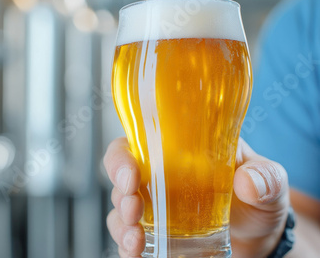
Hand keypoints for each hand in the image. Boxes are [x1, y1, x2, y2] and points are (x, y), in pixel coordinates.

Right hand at [104, 137, 289, 257]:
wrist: (258, 238)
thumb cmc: (258, 199)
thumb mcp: (270, 181)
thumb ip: (266, 177)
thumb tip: (248, 182)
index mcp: (178, 152)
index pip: (138, 143)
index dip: (123, 156)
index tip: (131, 175)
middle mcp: (159, 177)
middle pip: (120, 176)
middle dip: (119, 192)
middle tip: (133, 208)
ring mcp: (155, 208)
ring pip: (119, 210)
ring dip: (121, 224)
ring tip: (136, 239)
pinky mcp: (156, 235)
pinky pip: (130, 238)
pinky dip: (127, 246)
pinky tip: (135, 252)